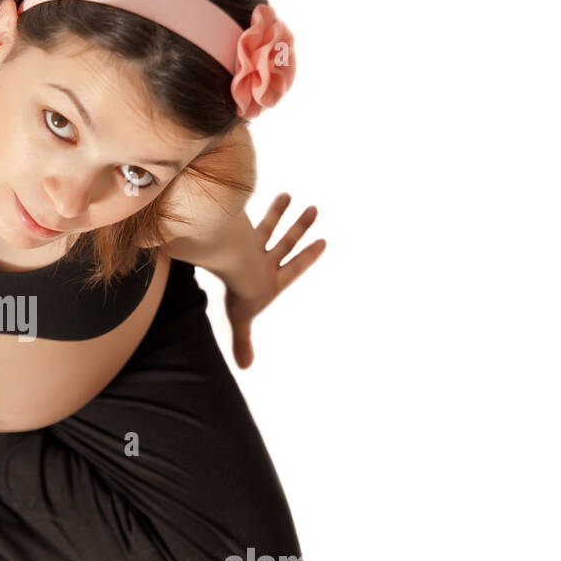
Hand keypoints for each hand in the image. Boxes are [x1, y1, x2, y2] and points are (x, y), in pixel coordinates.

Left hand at [225, 192, 325, 368]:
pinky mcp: (241, 230)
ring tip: (286, 196)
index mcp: (272, 277)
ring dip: (278, 212)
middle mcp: (266, 259)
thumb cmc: (243, 294)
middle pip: (286, 242)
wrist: (238, 265)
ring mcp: (254, 243)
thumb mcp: (242, 319)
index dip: (308, 255)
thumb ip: (242, 341)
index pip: (294, 265)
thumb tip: (244, 368)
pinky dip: (243, 207)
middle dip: (300, 228)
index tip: (323, 241)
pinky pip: (244, 216)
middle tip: (313, 209)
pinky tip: (243, 193)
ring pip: (269, 226)